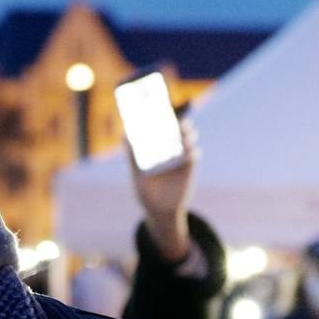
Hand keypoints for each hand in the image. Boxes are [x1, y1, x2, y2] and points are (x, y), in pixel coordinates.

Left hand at [131, 117, 199, 263]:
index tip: (162, 108)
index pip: (162, 126)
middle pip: (178, 129)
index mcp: (157, 146)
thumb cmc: (145, 191)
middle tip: (176, 122)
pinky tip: (190, 154)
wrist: (160, 210)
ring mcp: (180, 156)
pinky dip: (193, 152)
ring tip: (183, 138)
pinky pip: (194, 155)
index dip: (164, 114)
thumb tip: (123, 136)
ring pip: (189, 139)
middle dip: (180, 122)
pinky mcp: (189, 167)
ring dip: (188, 135)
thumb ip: (132, 157)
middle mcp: (170, 147)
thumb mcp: (136, 174)